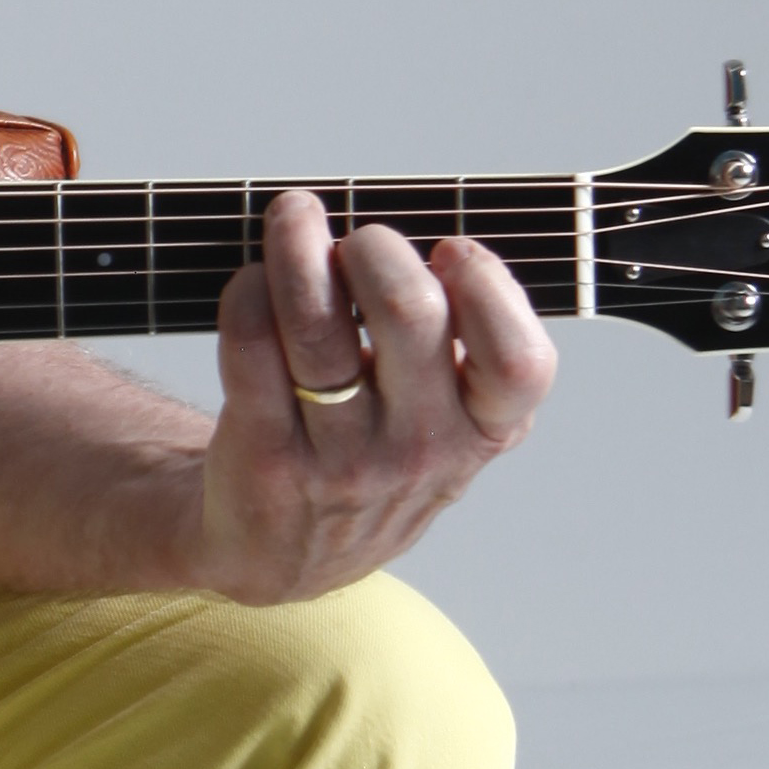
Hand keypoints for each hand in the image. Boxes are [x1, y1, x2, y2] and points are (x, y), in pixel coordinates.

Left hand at [185, 189, 557, 603]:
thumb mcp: (446, 426)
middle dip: (374, 246)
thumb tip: (434, 242)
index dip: (489, 286)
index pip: (519, 362)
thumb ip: (458, 350)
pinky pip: (250, 348)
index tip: (449, 251)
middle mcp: (418, 450)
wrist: (278, 550)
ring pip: (316, 324)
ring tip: (293, 218)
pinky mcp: (265, 456)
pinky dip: (248, 291)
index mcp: (482, 432)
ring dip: (298, 247)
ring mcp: (340, 460)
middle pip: (408, 313)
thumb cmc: (372, 454)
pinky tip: (254, 278)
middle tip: (354, 239)